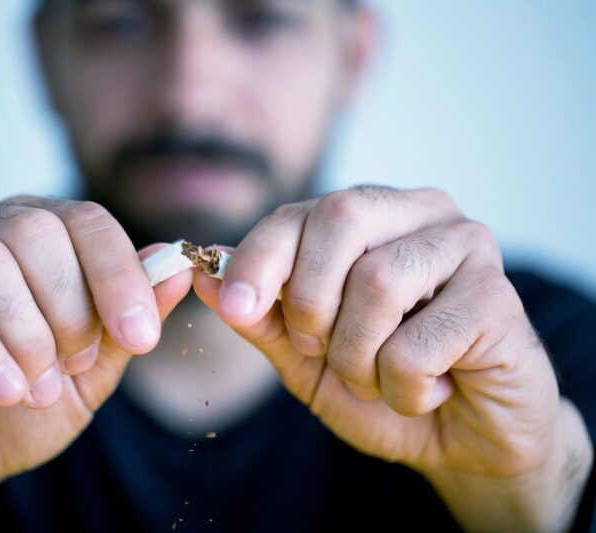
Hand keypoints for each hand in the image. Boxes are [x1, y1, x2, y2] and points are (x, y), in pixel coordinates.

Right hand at [0, 197, 190, 529]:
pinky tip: (4, 391)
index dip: (119, 275)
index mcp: (30, 234)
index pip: (85, 219)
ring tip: (38, 388)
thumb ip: (130, 317)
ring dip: (26, 338)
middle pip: (35, 232)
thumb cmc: (21, 405)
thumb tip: (177, 266)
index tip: (141, 338)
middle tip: (72, 366)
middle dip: (70, 311)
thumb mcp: (94, 368)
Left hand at [193, 185, 592, 529]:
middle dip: (310, 303)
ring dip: (359, 358)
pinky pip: (418, 343)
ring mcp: (468, 246)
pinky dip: (403, 388)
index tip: (235, 308)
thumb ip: (260, 315)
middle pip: (341, 218)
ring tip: (380, 379)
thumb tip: (201, 273)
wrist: (459, 441)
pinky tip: (431, 391)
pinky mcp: (500, 297)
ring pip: (377, 283)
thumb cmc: (380, 386)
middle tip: (320, 350)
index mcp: (370, 215)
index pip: (298, 214)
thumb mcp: (304, 357)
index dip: (258, 260)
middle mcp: (421, 213)